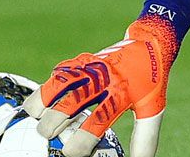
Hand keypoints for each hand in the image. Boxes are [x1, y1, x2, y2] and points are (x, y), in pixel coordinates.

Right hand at [23, 16, 177, 156]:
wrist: (151, 42)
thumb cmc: (150, 80)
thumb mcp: (153, 108)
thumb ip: (145, 137)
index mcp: (121, 94)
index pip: (96, 123)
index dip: (80, 143)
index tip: (73, 152)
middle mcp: (102, 79)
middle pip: (69, 103)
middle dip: (53, 124)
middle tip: (49, 135)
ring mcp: (89, 67)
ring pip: (56, 84)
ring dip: (41, 103)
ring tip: (36, 118)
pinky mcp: (81, 60)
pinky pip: (57, 73)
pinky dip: (46, 88)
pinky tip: (42, 102)